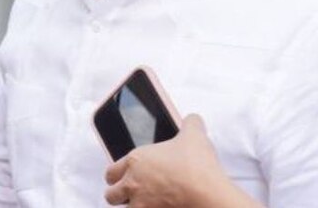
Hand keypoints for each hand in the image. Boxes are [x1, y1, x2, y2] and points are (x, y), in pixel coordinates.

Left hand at [103, 114, 261, 207]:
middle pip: (111, 195)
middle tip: (132, 194)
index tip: (125, 177)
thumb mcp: (194, 135)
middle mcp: (132, 183)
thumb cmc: (197, 165)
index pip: (111, 172)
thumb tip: (193, 119)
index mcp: (136, 160)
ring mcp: (140, 204)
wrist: (207, 193)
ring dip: (133, 206)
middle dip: (119, 195)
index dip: (117, 175)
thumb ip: (190, 123)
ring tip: (145, 204)